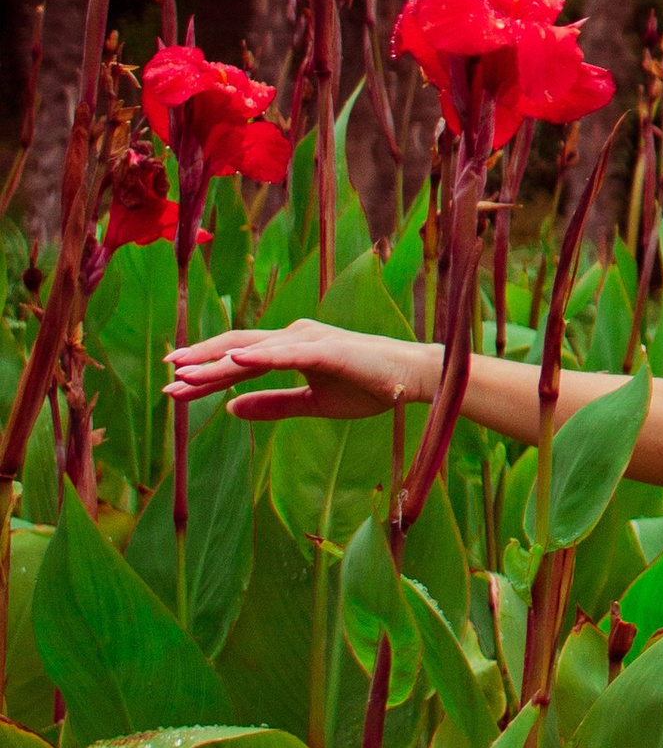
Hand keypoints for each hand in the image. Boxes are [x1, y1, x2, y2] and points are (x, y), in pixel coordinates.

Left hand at [165, 319, 424, 424]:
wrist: (411, 379)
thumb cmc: (369, 387)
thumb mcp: (311, 404)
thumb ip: (272, 405)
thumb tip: (231, 410)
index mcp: (290, 348)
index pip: (238, 361)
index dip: (204, 374)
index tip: (174, 388)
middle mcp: (294, 337)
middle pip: (235, 348)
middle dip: (198, 362)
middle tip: (166, 376)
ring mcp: (309, 340)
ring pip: (252, 350)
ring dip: (216, 361)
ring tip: (185, 371)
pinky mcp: (326, 349)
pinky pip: (285, 353)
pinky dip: (259, 357)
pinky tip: (233, 362)